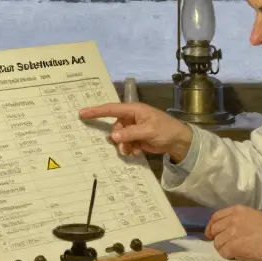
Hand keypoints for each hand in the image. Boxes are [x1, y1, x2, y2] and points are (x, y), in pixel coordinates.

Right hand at [78, 102, 192, 162]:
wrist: (179, 141)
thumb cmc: (166, 129)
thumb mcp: (149, 131)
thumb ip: (130, 133)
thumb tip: (113, 136)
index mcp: (134, 110)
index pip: (112, 109)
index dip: (96, 111)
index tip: (82, 113)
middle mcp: (131, 118)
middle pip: (115, 127)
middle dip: (118, 138)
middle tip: (123, 146)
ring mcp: (133, 128)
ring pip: (119, 138)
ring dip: (124, 146)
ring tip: (132, 151)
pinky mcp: (136, 138)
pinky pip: (126, 144)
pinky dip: (130, 149)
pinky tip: (138, 151)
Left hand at [204, 205, 261, 260]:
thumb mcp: (252, 215)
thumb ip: (236, 218)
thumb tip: (224, 228)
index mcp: (237, 210)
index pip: (216, 217)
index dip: (211, 226)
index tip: (211, 233)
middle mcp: (232, 220)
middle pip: (214, 229)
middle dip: (215, 237)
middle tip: (221, 243)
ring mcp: (232, 233)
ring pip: (217, 242)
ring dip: (222, 247)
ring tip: (231, 249)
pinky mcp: (234, 246)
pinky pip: (223, 252)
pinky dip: (227, 254)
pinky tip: (235, 254)